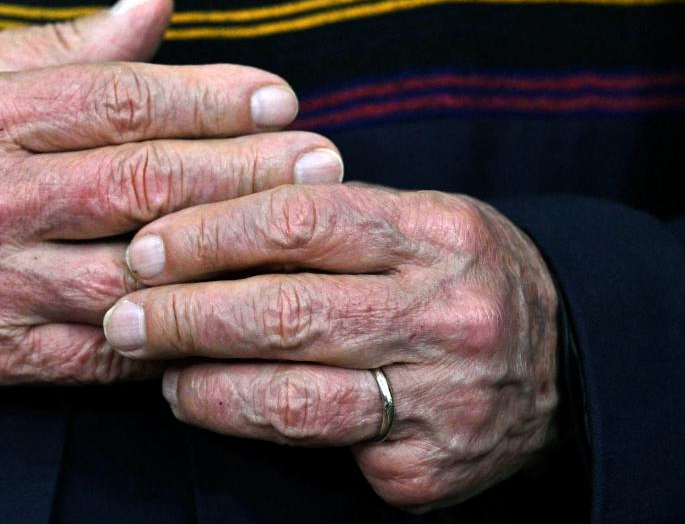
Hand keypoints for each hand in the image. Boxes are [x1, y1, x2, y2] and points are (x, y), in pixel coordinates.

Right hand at [0, 0, 345, 391]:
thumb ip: (56, 45)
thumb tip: (152, 4)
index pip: (119, 99)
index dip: (210, 97)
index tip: (276, 96)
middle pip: (141, 182)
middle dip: (243, 169)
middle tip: (318, 159)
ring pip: (132, 270)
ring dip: (224, 253)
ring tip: (295, 232)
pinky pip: (99, 348)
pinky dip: (167, 330)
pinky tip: (224, 309)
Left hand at [104, 183, 558, 511]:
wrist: (563, 364)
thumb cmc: (454, 276)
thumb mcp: (414, 220)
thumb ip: (323, 217)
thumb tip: (191, 220)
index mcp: (436, 232)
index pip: (298, 221)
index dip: (208, 235)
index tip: (145, 249)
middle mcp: (444, 314)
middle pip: (285, 312)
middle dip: (183, 316)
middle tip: (121, 316)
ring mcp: (440, 399)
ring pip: (293, 397)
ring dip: (205, 384)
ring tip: (159, 371)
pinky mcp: (428, 467)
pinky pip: (322, 453)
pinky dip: (254, 429)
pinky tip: (217, 408)